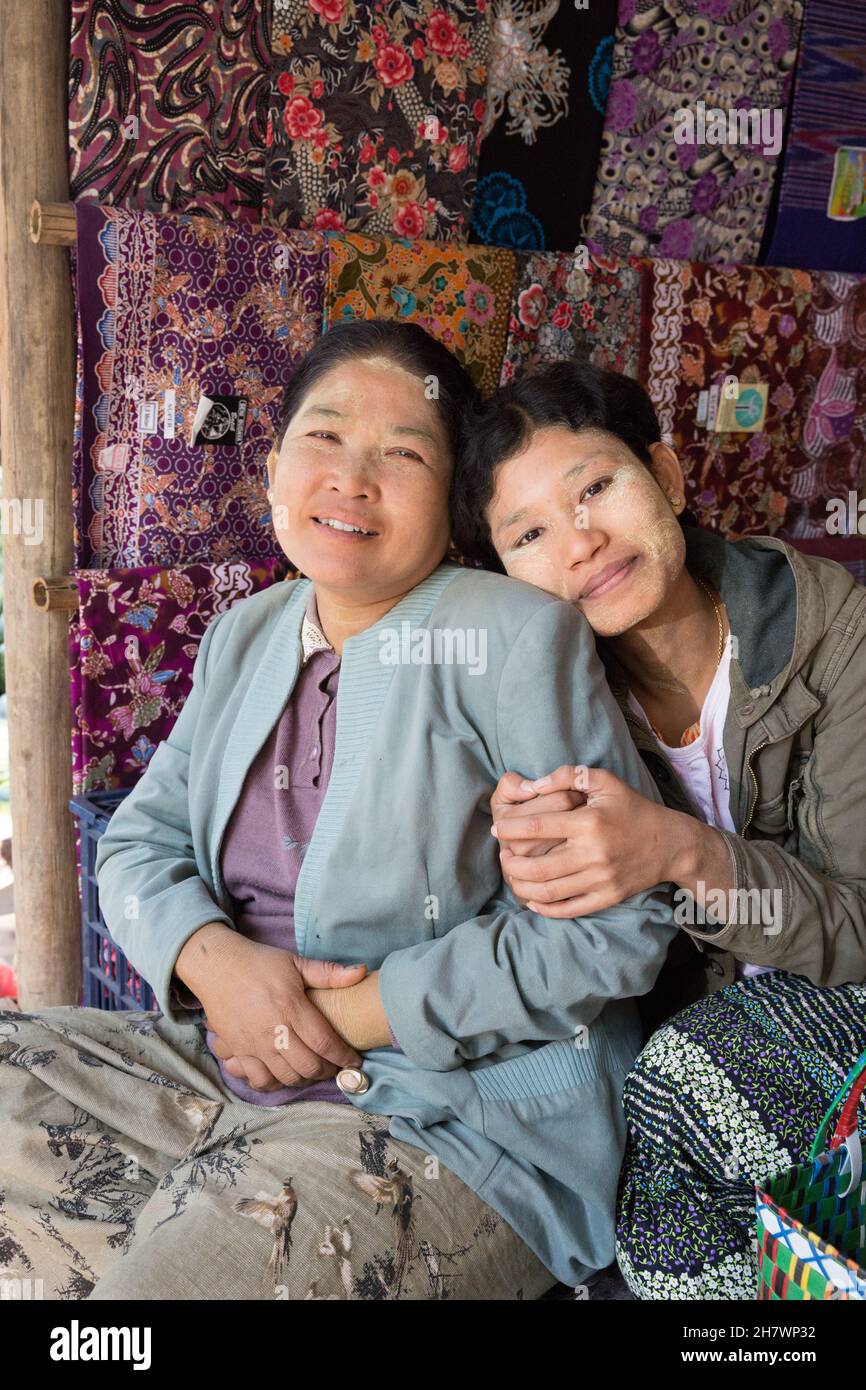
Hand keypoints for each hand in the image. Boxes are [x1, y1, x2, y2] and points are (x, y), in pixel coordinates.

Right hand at [175, 927, 367, 1088]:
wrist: (216, 966)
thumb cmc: (259, 962)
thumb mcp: (295, 962)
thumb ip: (328, 973)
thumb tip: (362, 972)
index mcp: (291, 1007)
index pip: (324, 1042)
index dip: (343, 1056)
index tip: (354, 1061)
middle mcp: (273, 1030)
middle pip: (308, 1065)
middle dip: (328, 1071)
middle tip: (336, 1066)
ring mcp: (253, 1044)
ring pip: (286, 1077)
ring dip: (305, 1079)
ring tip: (313, 1071)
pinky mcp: (237, 1051)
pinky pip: (259, 1079)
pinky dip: (276, 1084)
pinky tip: (285, 1075)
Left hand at [492, 765, 682, 916]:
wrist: (670, 844)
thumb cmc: (632, 808)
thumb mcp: (605, 781)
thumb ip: (568, 776)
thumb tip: (534, 785)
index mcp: (589, 823)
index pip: (538, 827)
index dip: (511, 829)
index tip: (499, 828)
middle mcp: (593, 853)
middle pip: (537, 866)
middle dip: (510, 863)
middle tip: (503, 856)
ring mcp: (600, 879)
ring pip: (548, 892)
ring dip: (521, 886)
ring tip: (512, 875)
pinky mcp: (606, 897)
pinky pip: (568, 909)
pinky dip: (544, 907)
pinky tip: (532, 898)